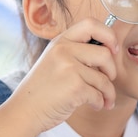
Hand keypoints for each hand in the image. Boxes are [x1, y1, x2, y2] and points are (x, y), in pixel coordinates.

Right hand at [9, 18, 119, 132]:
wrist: (24, 112)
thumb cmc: (43, 90)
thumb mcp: (55, 61)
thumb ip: (76, 52)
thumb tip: (110, 50)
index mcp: (60, 41)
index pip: (91, 24)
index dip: (109, 35)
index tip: (113, 49)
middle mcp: (63, 51)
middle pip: (105, 54)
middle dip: (112, 70)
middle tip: (108, 81)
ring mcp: (68, 68)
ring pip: (104, 79)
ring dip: (108, 93)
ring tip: (104, 100)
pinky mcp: (74, 87)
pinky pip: (99, 94)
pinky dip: (100, 103)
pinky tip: (95, 106)